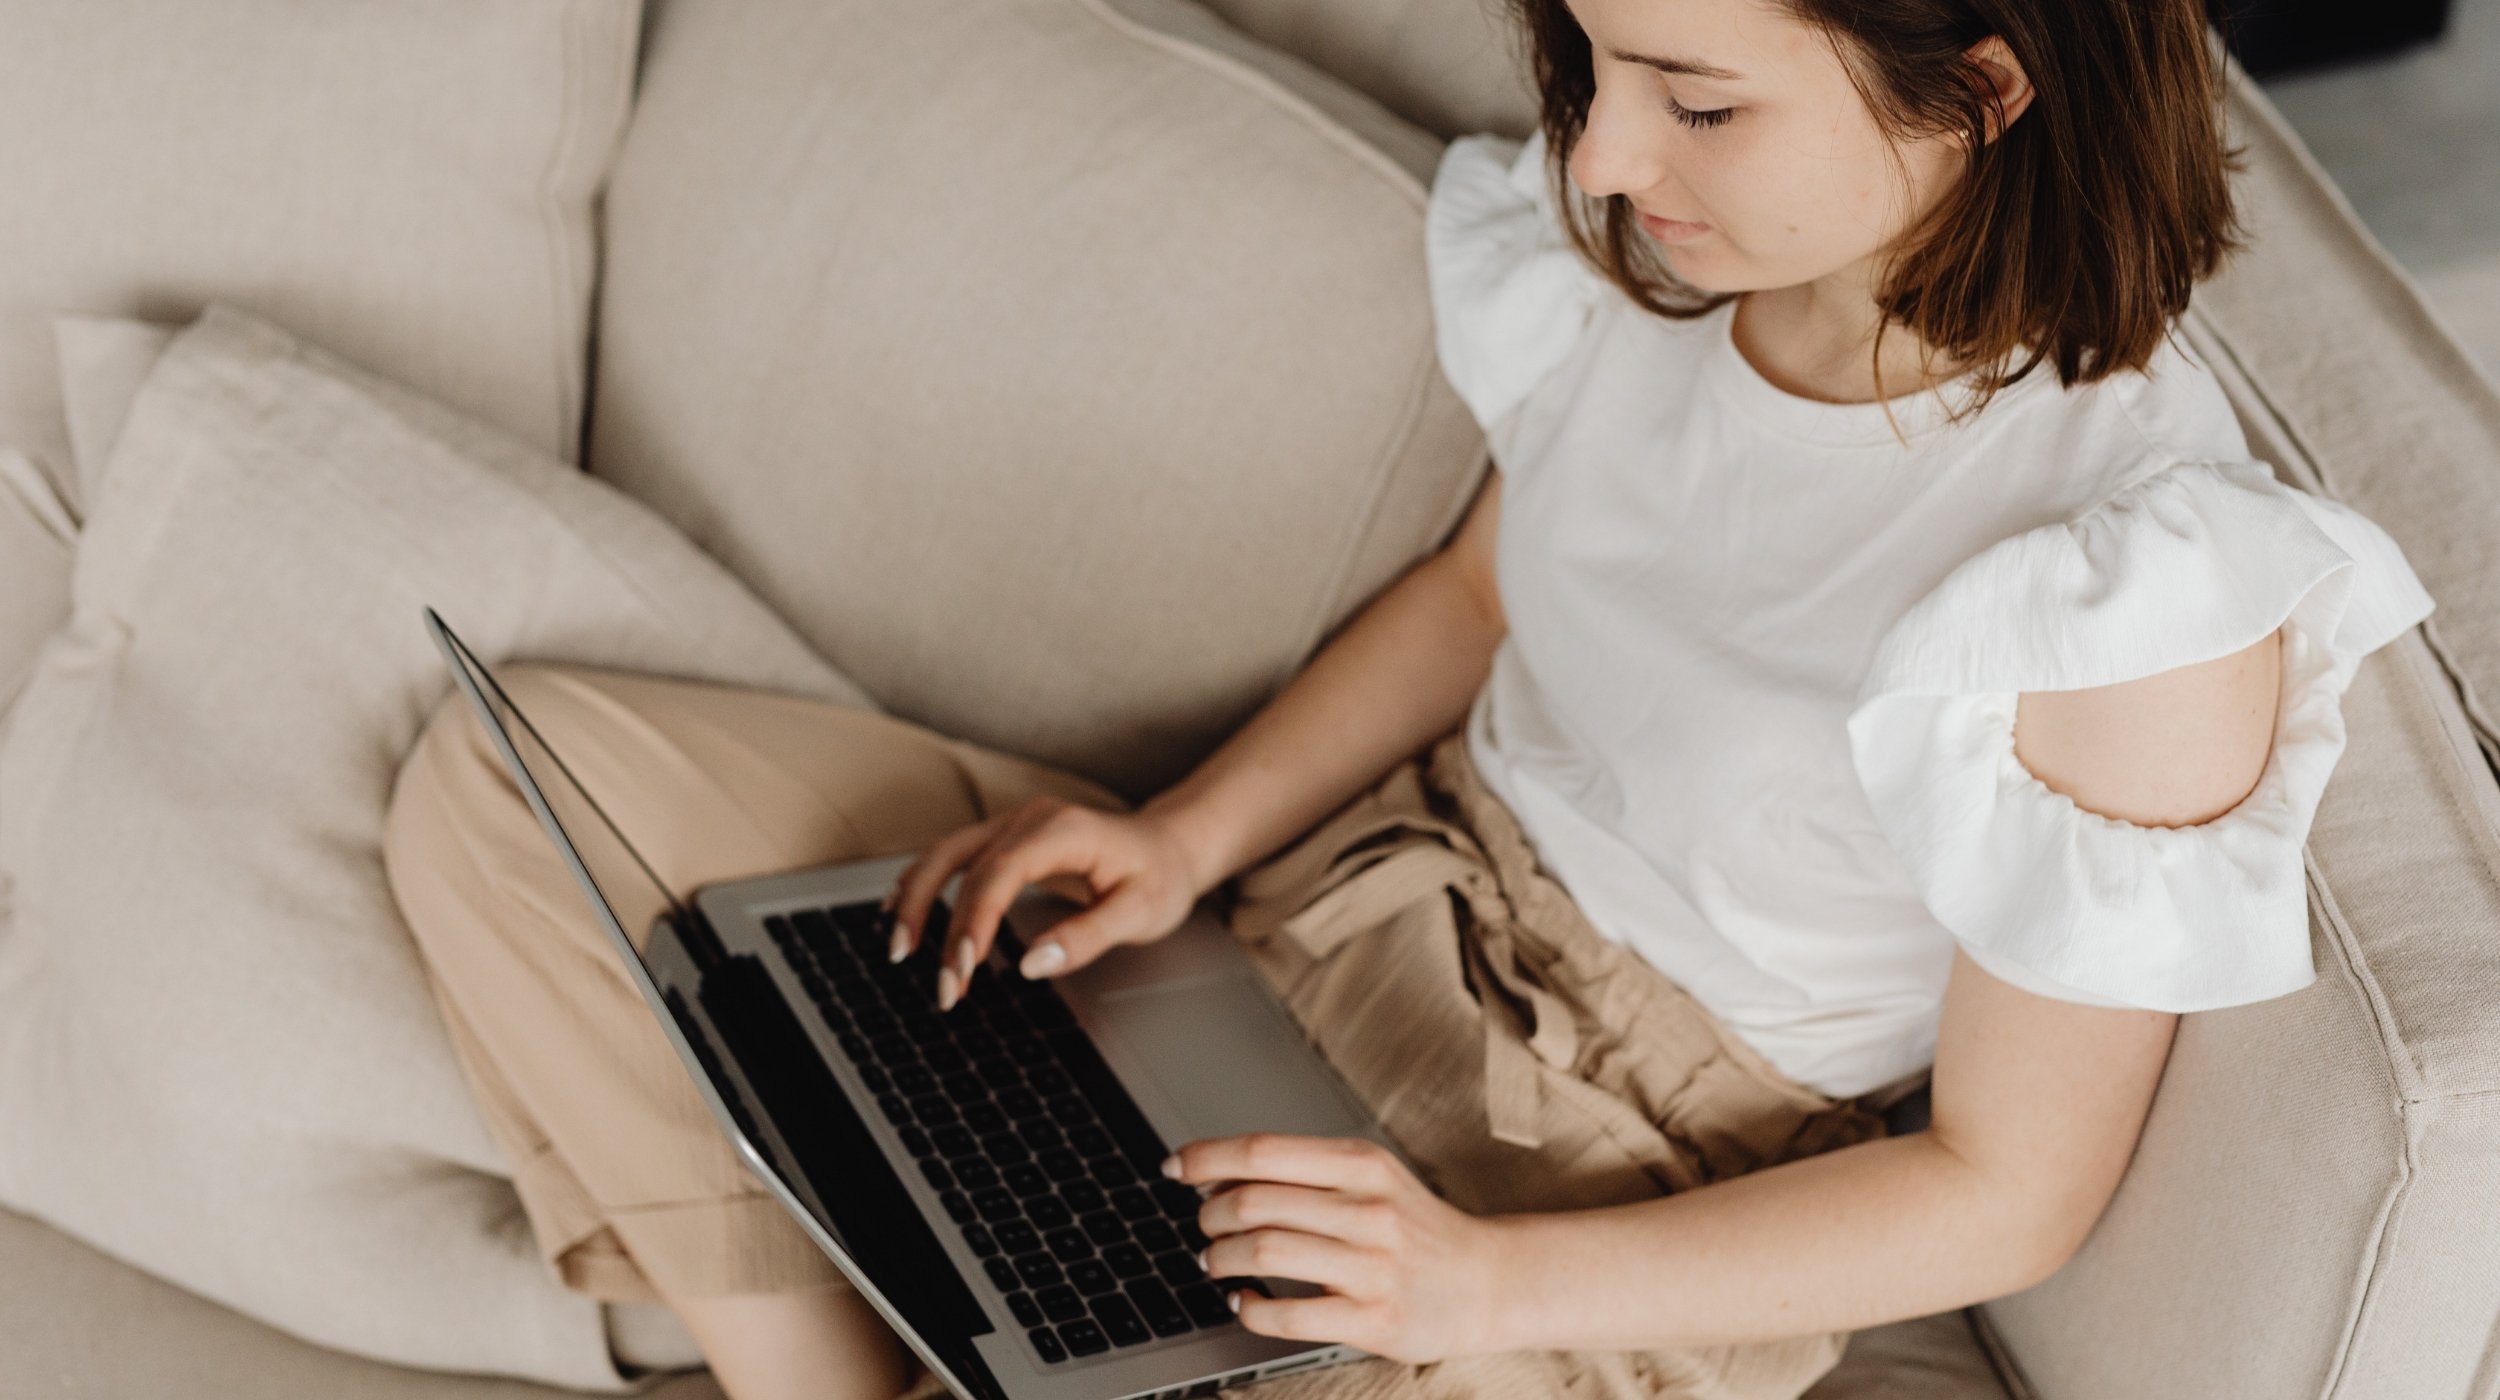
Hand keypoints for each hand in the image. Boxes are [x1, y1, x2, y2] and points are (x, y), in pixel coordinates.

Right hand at [881, 795, 1208, 1008]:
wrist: (1171, 845)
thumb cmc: (1160, 877)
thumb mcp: (1141, 913)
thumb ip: (1087, 937)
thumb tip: (1030, 964)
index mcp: (1063, 830)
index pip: (1000, 873)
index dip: (973, 920)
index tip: (962, 968)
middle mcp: (1029, 819)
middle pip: (962, 865)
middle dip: (941, 926)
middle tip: (940, 986)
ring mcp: (1014, 823)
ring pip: (945, 853)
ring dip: (917, 899)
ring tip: (899, 950)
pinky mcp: (1006, 837)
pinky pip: (953, 854)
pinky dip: (923, 881)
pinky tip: (900, 908)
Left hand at [1164, 1133, 1508, 1363]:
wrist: (1488, 1281)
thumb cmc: (1413, 1227)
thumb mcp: (1370, 1178)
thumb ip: (1304, 1172)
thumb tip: (1216, 1173)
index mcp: (1362, 1164)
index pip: (1263, 1151)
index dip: (1206, 1158)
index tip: (1174, 1167)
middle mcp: (1367, 1209)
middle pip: (1253, 1203)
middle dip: (1209, 1215)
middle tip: (1206, 1226)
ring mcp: (1371, 1267)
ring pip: (1262, 1253)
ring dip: (1219, 1258)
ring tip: (1215, 1262)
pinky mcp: (1372, 1320)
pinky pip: (1286, 1315)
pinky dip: (1249, 1309)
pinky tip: (1244, 1302)